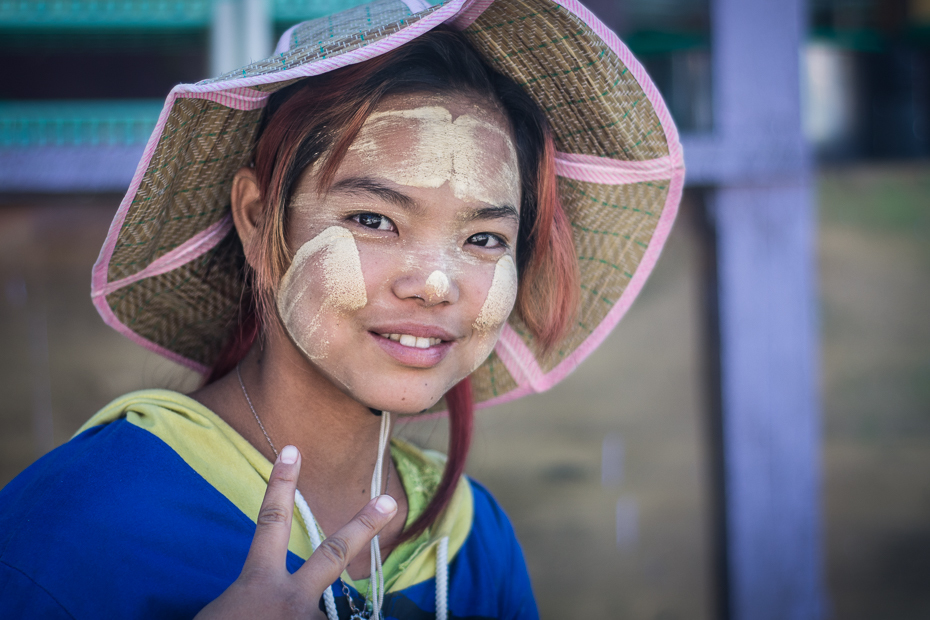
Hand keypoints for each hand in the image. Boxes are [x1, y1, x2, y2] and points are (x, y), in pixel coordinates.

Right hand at [195, 445, 397, 618]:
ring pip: (325, 618)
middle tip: (389, 503)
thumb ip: (258, 597)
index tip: (292, 450)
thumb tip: (276, 601)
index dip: (281, 484)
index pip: (269, 523)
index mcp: (257, 584)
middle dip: (363, 526)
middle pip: (333, 553)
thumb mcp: (226, 614)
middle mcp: (290, 599)